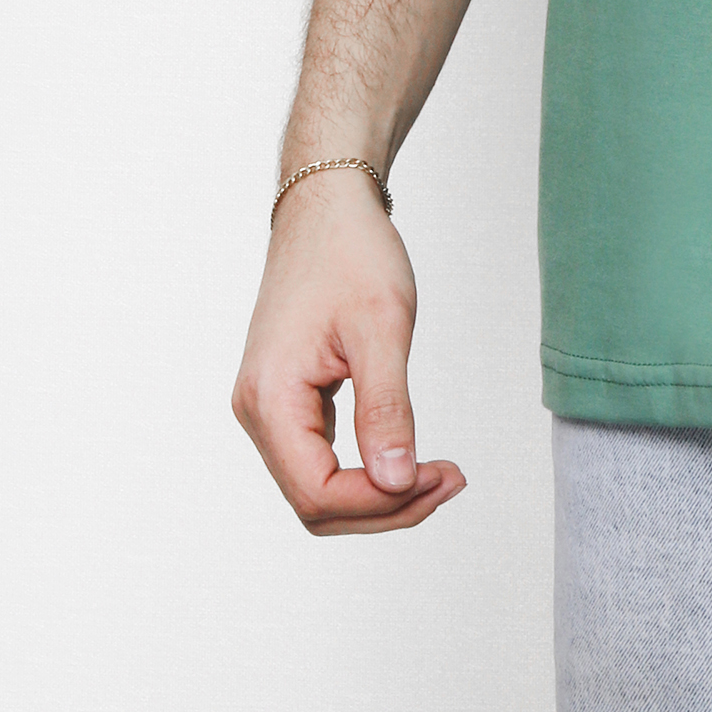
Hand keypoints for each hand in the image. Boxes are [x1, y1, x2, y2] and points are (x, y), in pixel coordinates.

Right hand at [231, 168, 465, 534]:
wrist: (327, 206)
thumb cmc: (351, 254)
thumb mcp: (381, 327)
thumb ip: (387, 408)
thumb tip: (398, 483)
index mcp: (270, 399)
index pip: (317, 493)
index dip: (381, 502)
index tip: (441, 476)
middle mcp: (259, 411)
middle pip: (316, 502)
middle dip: (387, 505)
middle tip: (452, 480)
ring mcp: (271, 406)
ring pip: (319, 486)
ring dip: (380, 493)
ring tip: (441, 475)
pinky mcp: (289, 397)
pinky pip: (322, 458)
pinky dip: (367, 467)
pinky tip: (410, 458)